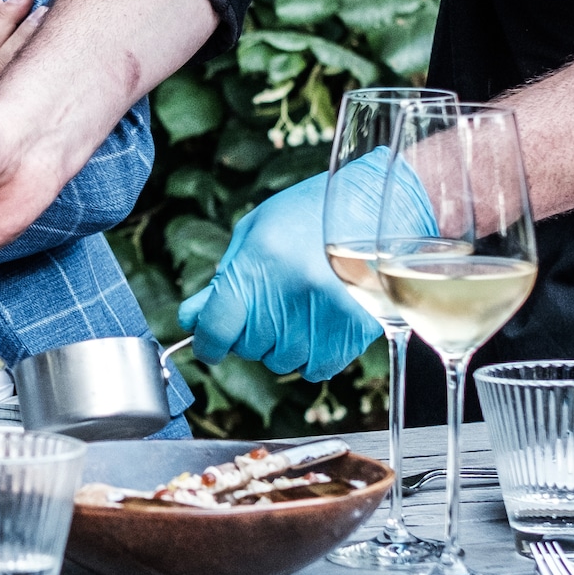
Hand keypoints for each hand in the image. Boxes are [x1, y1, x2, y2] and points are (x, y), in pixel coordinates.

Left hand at [176, 150, 435, 382]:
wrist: (380, 205)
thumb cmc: (313, 210)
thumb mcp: (258, 228)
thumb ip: (226, 275)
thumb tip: (193, 319)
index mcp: (260, 264)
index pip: (216, 327)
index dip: (207, 341)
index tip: (209, 341)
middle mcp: (290, 296)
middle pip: (248, 346)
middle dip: (248, 332)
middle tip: (267, 304)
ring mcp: (324, 318)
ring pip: (281, 361)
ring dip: (280, 344)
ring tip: (296, 310)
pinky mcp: (355, 332)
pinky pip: (316, 369)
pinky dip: (311, 356)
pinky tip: (317, 327)